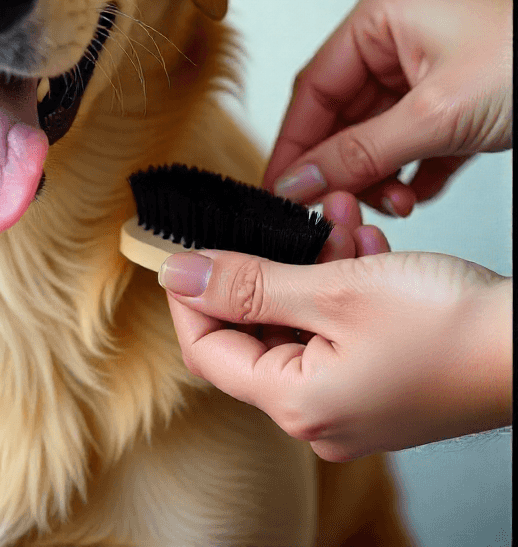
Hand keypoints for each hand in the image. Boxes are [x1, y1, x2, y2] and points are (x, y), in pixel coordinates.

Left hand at [162, 194, 511, 460]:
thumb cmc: (450, 326)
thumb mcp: (333, 290)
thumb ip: (247, 283)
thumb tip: (178, 273)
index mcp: (297, 404)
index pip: (206, 349)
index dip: (189, 294)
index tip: (184, 247)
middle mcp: (319, 415)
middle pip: (255, 331)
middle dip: (266, 263)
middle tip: (277, 216)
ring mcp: (352, 403)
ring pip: (301, 319)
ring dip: (309, 261)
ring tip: (334, 213)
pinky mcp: (380, 384)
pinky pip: (337, 329)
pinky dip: (340, 283)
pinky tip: (361, 241)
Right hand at [262, 0, 511, 215]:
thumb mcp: (438, 116)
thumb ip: (361, 153)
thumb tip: (299, 180)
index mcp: (381, 14)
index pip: (315, 86)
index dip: (295, 143)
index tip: (280, 190)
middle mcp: (398, 34)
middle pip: (344, 113)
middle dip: (346, 166)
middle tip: (337, 209)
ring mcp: (429, 64)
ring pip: (377, 131)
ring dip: (380, 175)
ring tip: (393, 204)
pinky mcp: (455, 96)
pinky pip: (412, 139)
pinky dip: (412, 172)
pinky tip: (418, 194)